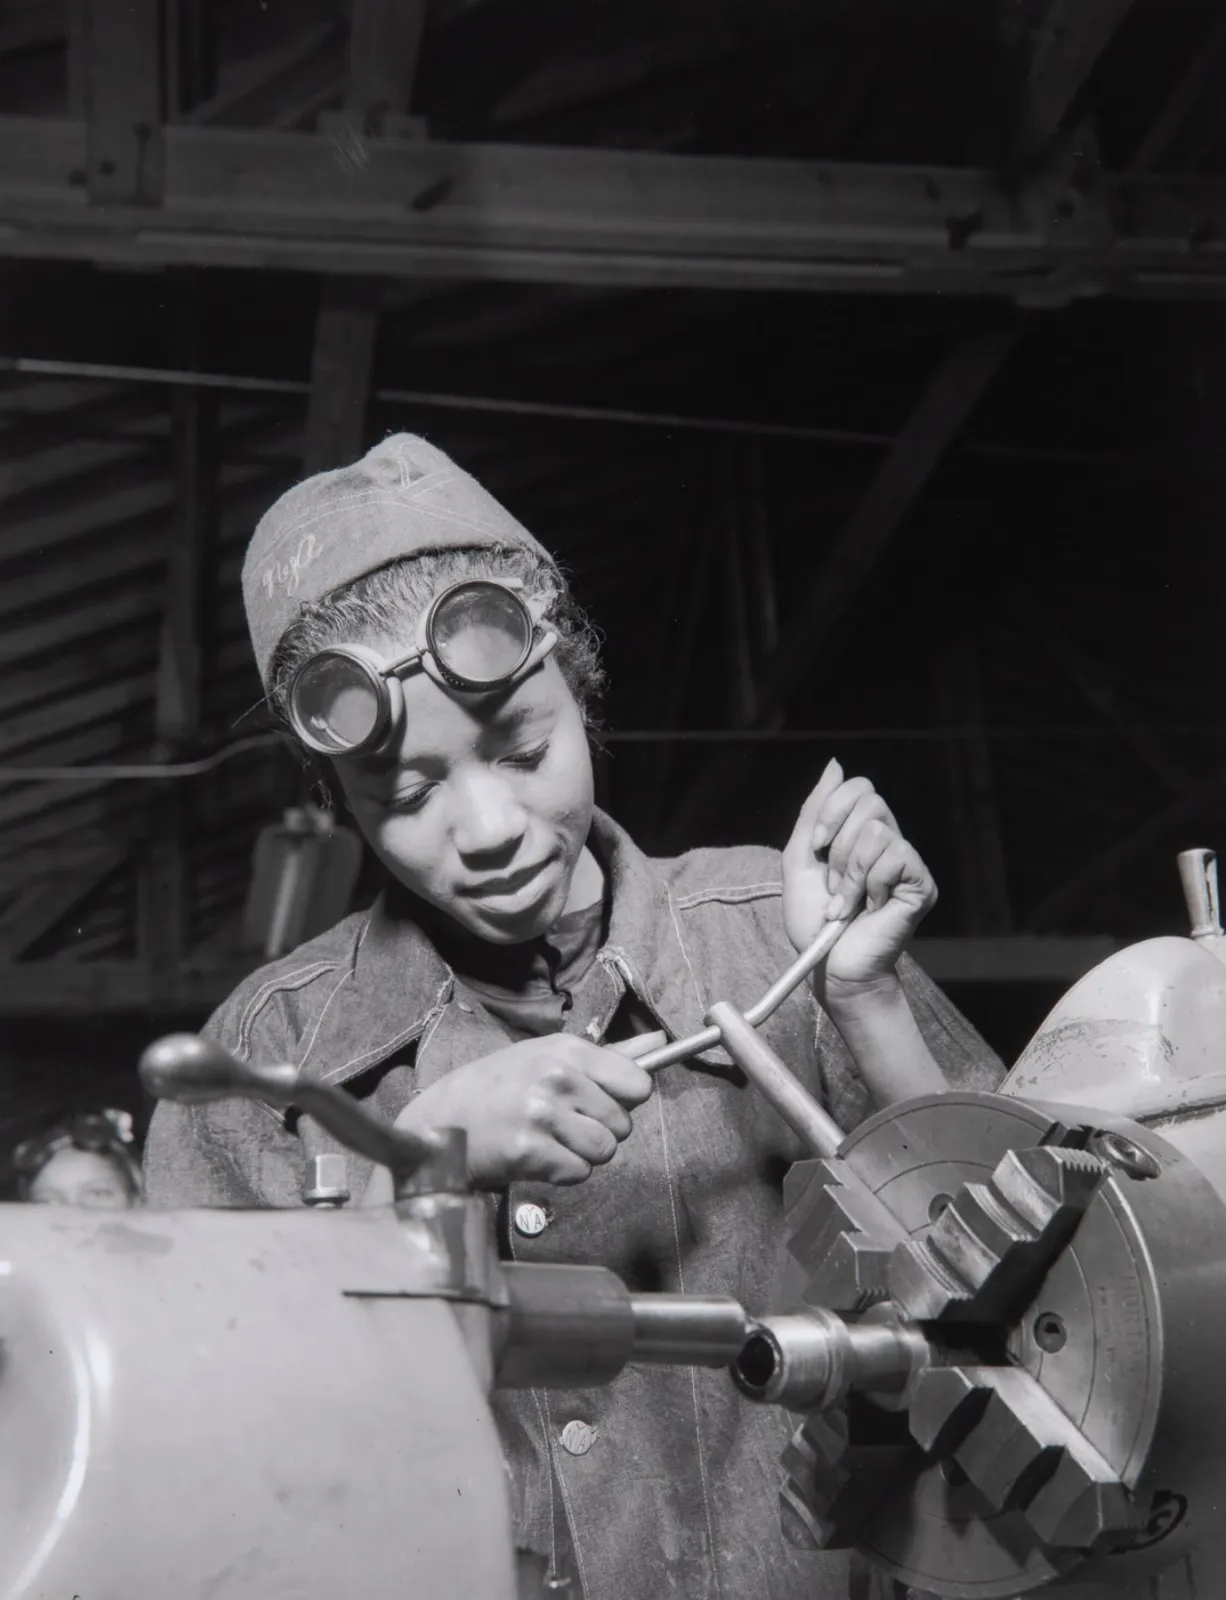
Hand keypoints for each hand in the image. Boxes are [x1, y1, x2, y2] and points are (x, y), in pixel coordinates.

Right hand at [394, 1035, 653, 1187]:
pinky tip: (537, 1155)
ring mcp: (542, 1115)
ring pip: (604, 1151)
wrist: (442, 1120)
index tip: (605, 1101)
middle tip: (563, 1123)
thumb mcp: (549, 1055)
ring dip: (582, 1153)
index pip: (638, 1083)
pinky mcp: (530, 1151)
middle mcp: (557, 1078)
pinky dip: (562, 1171)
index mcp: (566, 1050)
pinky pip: (578, 1172)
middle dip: (600, 1129)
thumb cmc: (500, 1086)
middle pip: (623, 1123)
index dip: (627, 1099)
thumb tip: (659, 1042)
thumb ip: (609, 1055)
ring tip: (551, 1139)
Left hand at [782, 758, 936, 998]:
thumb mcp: (801, 858)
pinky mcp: (921, 882)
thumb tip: (836, 764)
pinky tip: (872, 908)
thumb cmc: (814, 920)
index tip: (817, 848)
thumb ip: (814, 812)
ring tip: (849, 902)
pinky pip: (894, 855)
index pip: (859, 787)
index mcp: (861, 833)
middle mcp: (889, 841)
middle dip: (838, 846)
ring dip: (850, 873)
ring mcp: (907, 861)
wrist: (830, 964)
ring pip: (876, 830)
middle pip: (869, 799)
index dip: (832, 811)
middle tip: (835, 884)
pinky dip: (870, 885)